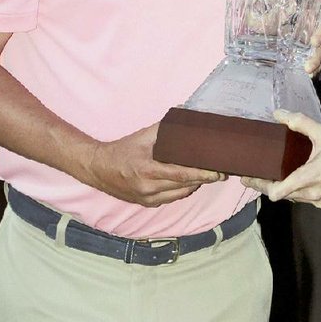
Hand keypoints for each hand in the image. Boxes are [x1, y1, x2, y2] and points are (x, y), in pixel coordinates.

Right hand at [79, 122, 226, 206]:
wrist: (98, 169)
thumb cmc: (122, 149)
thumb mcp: (143, 136)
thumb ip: (164, 128)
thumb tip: (186, 117)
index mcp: (147, 170)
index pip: (181, 175)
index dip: (201, 175)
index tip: (217, 172)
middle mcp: (147, 188)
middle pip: (184, 186)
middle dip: (204, 179)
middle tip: (221, 172)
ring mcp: (147, 198)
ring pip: (180, 195)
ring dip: (195, 186)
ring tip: (210, 176)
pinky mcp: (146, 204)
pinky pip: (171, 199)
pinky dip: (183, 190)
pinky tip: (192, 182)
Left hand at [242, 109, 320, 208]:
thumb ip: (299, 123)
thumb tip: (279, 114)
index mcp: (308, 179)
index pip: (275, 193)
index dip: (260, 186)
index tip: (249, 178)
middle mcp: (313, 194)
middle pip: (283, 195)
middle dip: (270, 185)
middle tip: (259, 174)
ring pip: (297, 197)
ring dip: (288, 188)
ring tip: (279, 174)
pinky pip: (311, 199)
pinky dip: (303, 190)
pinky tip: (304, 177)